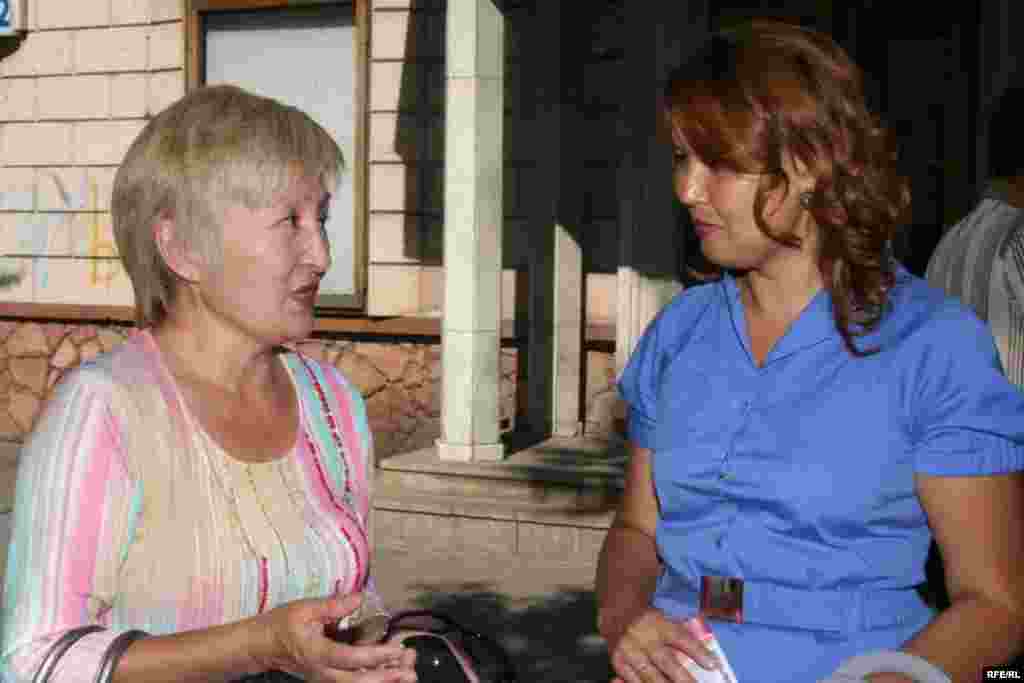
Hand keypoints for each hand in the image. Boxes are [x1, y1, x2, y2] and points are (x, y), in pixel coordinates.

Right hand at [257, 592, 416, 681]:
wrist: (262, 645)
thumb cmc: (281, 626)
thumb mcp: (305, 609)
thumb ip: (333, 606)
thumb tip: (359, 598)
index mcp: (317, 654)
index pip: (352, 659)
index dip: (377, 655)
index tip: (398, 649)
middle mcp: (323, 672)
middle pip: (360, 681)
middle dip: (388, 676)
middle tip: (410, 666)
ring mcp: (326, 678)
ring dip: (384, 680)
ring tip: (408, 673)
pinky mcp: (329, 678)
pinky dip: (375, 679)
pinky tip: (392, 673)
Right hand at [606, 608, 718, 682]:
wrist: (617, 611)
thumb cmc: (648, 616)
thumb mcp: (666, 616)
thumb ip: (682, 629)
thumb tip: (705, 646)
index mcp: (658, 622)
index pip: (680, 638)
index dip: (697, 652)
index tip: (712, 665)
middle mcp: (643, 636)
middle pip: (666, 662)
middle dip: (683, 679)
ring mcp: (629, 650)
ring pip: (649, 675)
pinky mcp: (618, 661)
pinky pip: (633, 680)